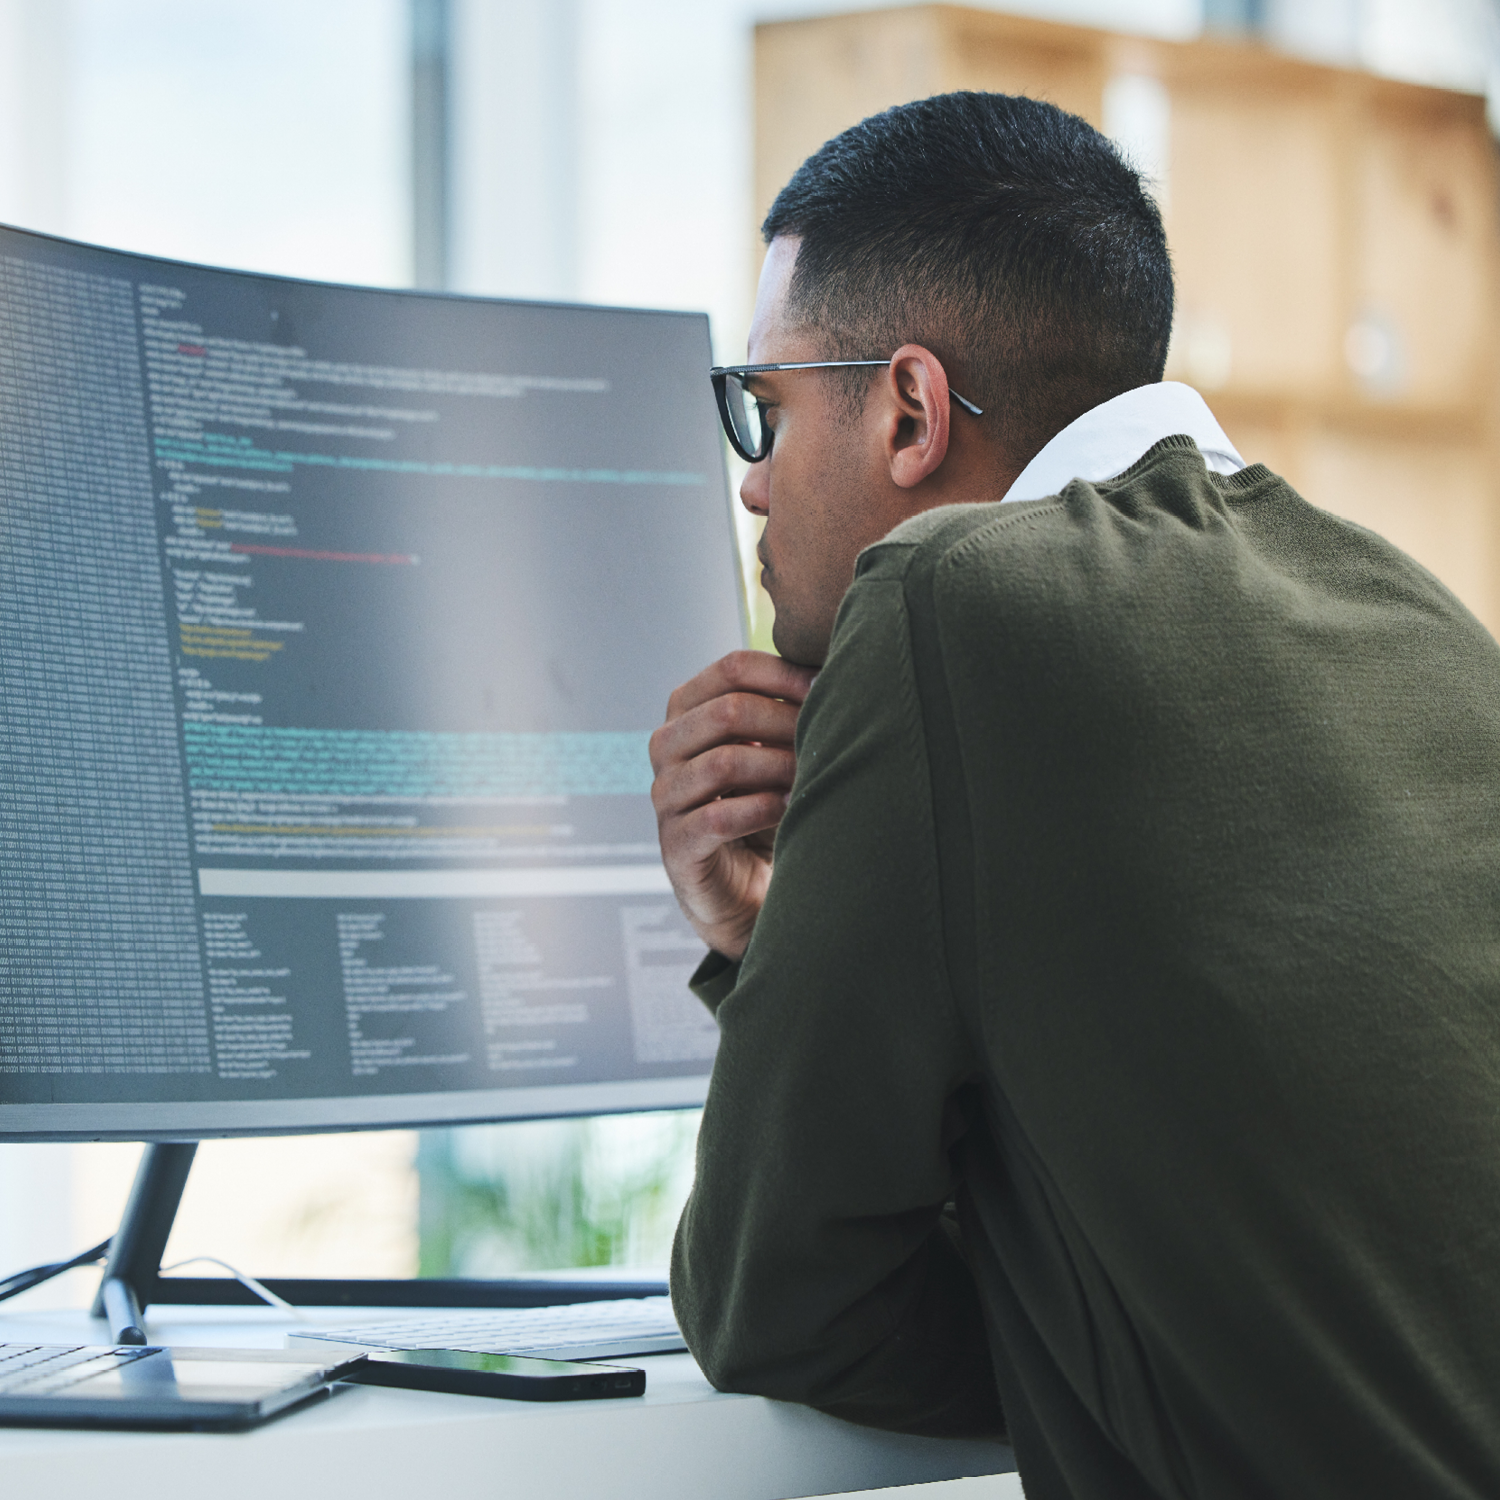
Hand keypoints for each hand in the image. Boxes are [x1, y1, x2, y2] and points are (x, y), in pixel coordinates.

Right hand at [650, 650, 815, 961]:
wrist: (744, 886)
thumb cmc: (764, 805)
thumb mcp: (773, 747)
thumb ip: (786, 707)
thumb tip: (836, 662)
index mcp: (687, 711)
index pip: (731, 668)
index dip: (785, 674)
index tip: (828, 688)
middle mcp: (666, 747)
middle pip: (727, 711)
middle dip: (786, 723)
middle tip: (826, 739)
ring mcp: (665, 796)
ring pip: (724, 763)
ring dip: (779, 767)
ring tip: (812, 777)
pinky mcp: (675, 844)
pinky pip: (719, 818)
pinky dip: (763, 810)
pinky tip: (791, 810)